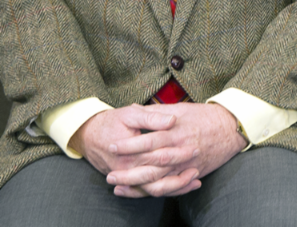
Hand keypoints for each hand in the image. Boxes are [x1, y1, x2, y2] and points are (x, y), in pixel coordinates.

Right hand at [70, 105, 188, 182]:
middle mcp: (129, 169)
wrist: (89, 135)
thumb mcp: (131, 114)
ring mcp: (128, 177)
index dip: (179, 153)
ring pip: (154, 189)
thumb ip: (153, 117)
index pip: (159, 156)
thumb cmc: (112, 122)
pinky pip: (149, 191)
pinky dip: (167, 191)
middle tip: (199, 164)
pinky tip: (183, 187)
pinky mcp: (129, 181)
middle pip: (158, 175)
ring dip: (176, 187)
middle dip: (180, 172)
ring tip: (195, 179)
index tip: (196, 148)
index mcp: (130, 153)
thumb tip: (172, 120)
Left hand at [103, 102, 247, 197]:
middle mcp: (180, 150)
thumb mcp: (180, 108)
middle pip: (151, 165)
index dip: (129, 145)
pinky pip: (173, 187)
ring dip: (138, 186)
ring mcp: (187, 164)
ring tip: (119, 188)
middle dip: (129, 172)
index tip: (111, 146)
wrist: (231, 127)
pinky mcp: (193, 172)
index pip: (148, 140)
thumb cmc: (204, 116)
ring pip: (160, 180)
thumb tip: (135, 108)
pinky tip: (142, 192)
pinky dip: (156, 192)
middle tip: (109, 175)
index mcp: (176, 132)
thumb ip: (157, 112)